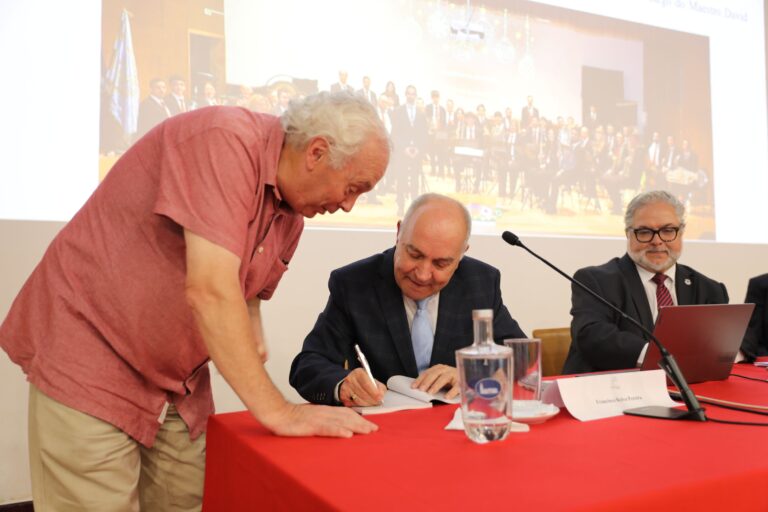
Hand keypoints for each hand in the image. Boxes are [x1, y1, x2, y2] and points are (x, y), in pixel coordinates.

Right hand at [261, 402, 377, 437]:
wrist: (278, 413)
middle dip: (362, 423)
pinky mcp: (310, 425)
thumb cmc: (293, 417)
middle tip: (374, 430)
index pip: (346, 414)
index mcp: (325, 411)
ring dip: (356, 426)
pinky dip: (338, 430)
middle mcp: (325, 413)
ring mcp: (318, 418)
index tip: (371, 425)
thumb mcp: (312, 416)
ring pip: (341, 421)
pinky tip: (347, 434)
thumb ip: (324, 419)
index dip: (360, 419)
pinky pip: (326, 428)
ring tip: (367, 432)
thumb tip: (337, 425)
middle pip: (348, 417)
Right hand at [339, 368, 385, 406]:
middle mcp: (350, 379)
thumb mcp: (373, 380)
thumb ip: (379, 387)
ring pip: (358, 400)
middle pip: (363, 393)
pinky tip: (363, 404)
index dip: (374, 392)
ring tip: (371, 404)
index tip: (380, 398)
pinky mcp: (343, 396)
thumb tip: (381, 396)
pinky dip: (359, 406)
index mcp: (359, 372)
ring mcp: (345, 387)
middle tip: (378, 403)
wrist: (351, 382)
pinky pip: (353, 404)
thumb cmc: (364, 382)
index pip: (367, 384)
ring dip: (367, 404)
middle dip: (372, 400)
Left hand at [412, 364, 458, 398]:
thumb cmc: (451, 381)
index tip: (413, 386)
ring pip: (444, 378)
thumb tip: (419, 389)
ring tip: (430, 392)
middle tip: (421, 389)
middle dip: (427, 381)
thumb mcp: (440, 380)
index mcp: (439, 368)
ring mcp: (454, 374)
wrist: (468, 379)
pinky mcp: (462, 381)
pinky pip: (457, 386)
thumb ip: (431, 383)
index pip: (427, 373)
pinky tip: (446, 397)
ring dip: (436, 385)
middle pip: (435, 374)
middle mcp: (446, 369)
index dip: (420, 379)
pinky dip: (451, 392)